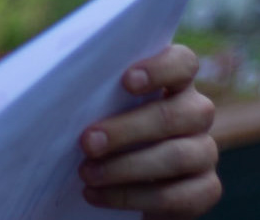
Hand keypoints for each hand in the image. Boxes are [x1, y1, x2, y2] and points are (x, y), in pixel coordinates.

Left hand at [76, 44, 221, 217]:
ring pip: (179, 156)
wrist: (115, 180)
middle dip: (128, 129)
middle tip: (88, 142)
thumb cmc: (99, 129)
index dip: (160, 68)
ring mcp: (205, 150)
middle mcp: (196, 112)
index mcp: (173, 82)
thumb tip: (53, 87)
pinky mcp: (206, 189)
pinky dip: (134, 198)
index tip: (126, 81)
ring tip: (87, 174)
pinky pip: (179, 196)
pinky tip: (99, 195)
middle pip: (177, 114)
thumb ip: (90, 91)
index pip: (183, 63)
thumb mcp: (94, 106)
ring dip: (127, 168)